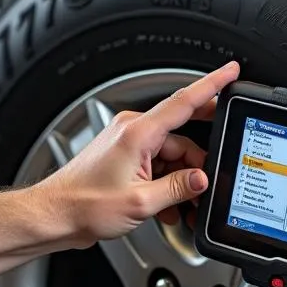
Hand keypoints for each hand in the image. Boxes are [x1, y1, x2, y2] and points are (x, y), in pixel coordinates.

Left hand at [41, 62, 240, 244]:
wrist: (54, 215)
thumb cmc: (84, 205)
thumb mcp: (140, 202)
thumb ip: (177, 189)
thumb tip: (201, 180)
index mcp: (138, 132)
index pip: (184, 101)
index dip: (212, 84)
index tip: (231, 71)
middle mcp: (133, 131)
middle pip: (182, 139)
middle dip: (197, 163)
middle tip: (207, 182)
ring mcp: (128, 144)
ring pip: (170, 156)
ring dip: (178, 181)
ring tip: (178, 207)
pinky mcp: (124, 158)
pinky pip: (156, 164)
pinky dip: (164, 184)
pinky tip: (165, 206)